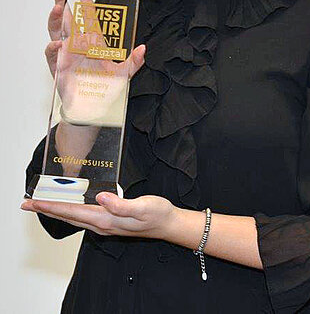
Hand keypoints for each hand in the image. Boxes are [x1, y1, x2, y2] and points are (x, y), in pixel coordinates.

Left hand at [21, 193, 176, 239]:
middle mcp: (102, 224)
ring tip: (42, 205)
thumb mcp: (142, 206)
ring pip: (74, 218)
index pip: (72, 212)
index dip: (52, 206)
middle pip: (68, 217)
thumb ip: (121, 204)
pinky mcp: (109, 221)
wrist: (168, 224)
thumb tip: (101, 198)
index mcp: (106, 219)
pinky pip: (83, 217)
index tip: (34, 202)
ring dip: (56, 211)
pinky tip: (70, 206)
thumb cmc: (157, 213)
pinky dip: (70, 211)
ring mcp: (105, 224)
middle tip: (27, 204)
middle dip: (47, 210)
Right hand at [45, 0, 144, 121]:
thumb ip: (134, 62)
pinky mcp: (58, 66)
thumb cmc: (106, 90)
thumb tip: (143, 49)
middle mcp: (78, 43)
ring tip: (58, 6)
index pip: (88, 14)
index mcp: (94, 41)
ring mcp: (67, 53)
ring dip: (55, 17)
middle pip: (69, 17)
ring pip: (56, 30)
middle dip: (62, 0)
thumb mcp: (124, 75)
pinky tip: (58, 45)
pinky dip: (53, 47)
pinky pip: (52, 53)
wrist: (93, 108)